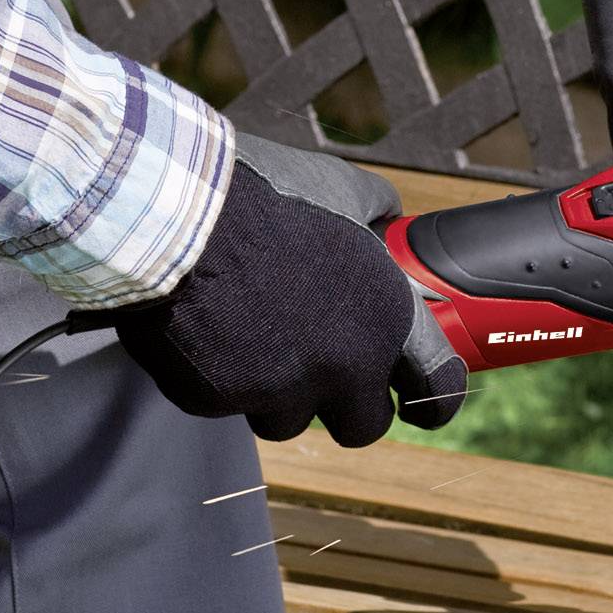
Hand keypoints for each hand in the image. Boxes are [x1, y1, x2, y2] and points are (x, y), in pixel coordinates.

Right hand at [111, 136, 465, 445]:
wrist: (175, 211)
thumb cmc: (263, 194)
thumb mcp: (341, 187)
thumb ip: (375, 211)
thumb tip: (389, 218)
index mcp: (385, 319)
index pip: (436, 387)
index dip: (433, 403)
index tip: (421, 406)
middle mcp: (341, 366)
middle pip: (362, 426)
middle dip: (345, 406)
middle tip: (323, 374)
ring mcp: (277, 390)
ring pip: (285, 418)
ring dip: (274, 391)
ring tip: (248, 333)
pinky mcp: (216, 400)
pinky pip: (223, 402)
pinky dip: (216, 375)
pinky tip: (204, 328)